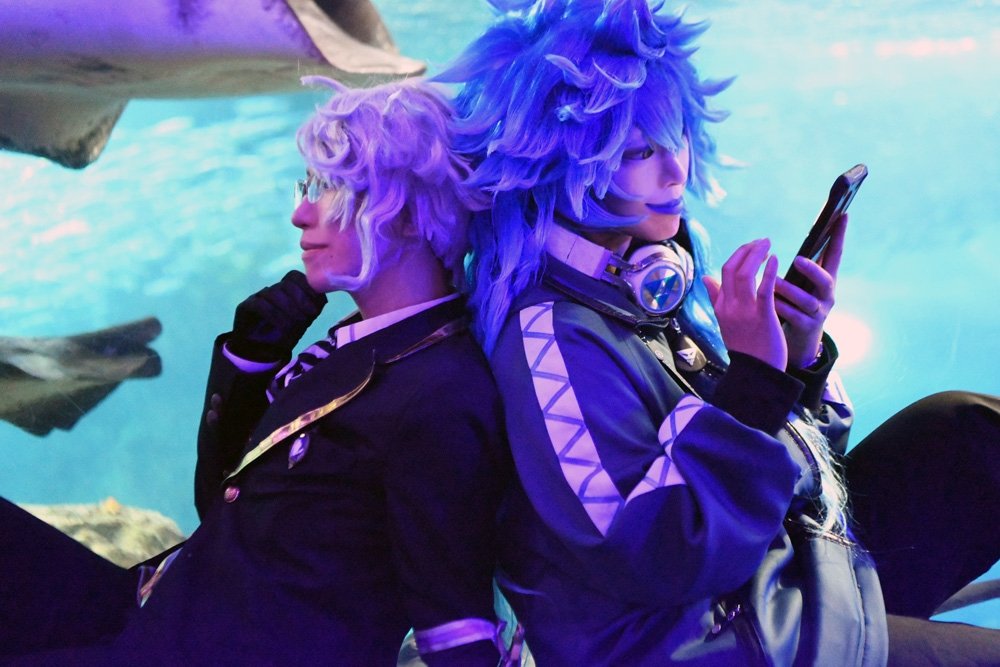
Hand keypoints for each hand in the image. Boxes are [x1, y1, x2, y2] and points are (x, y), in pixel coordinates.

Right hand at [228, 270, 326, 360]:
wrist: (262, 350)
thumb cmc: (285, 334)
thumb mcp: (303, 321)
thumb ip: (313, 308)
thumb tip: (322, 299)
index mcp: (286, 290)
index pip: (295, 277)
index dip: (307, 288)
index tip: (316, 306)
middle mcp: (272, 290)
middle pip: (287, 284)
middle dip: (301, 300)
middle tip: (307, 317)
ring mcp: (258, 297)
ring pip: (274, 293)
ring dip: (289, 309)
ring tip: (296, 324)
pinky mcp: (246, 306)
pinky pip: (260, 304)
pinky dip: (275, 315)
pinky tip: (283, 326)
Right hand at [703, 238, 786, 370]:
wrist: (756, 372)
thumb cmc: (745, 347)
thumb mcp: (725, 321)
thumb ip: (716, 298)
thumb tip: (706, 278)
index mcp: (721, 306)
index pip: (723, 272)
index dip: (737, 256)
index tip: (750, 248)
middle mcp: (730, 306)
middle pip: (732, 269)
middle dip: (747, 250)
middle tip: (762, 241)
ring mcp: (745, 311)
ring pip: (745, 274)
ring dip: (756, 255)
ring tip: (767, 245)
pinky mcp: (763, 316)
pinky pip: (764, 289)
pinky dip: (768, 271)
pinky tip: (774, 259)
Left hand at [774, 213, 846, 368]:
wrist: (796, 342)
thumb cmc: (794, 305)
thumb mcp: (798, 283)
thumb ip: (797, 266)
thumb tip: (784, 240)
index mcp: (824, 280)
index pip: (834, 254)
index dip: (839, 236)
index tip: (842, 215)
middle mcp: (826, 295)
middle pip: (826, 280)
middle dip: (813, 269)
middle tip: (797, 260)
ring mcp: (819, 313)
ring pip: (807, 301)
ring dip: (790, 290)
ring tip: (772, 282)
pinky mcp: (808, 328)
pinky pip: (794, 317)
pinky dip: (780, 308)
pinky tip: (768, 302)